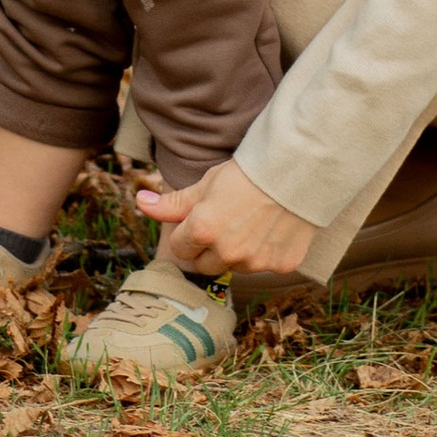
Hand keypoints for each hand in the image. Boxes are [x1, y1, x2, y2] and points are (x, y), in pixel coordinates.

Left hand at [138, 157, 317, 277]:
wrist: (296, 169)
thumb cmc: (246, 174)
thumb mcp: (205, 184)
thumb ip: (172, 203)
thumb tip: (140, 203)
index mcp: (202, 232)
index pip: (180, 248)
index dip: (189, 231)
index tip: (203, 216)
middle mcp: (227, 253)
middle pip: (204, 264)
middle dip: (209, 247)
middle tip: (226, 220)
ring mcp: (255, 262)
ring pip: (234, 266)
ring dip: (236, 252)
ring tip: (251, 222)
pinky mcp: (281, 264)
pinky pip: (263, 265)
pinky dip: (265, 252)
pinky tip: (272, 228)